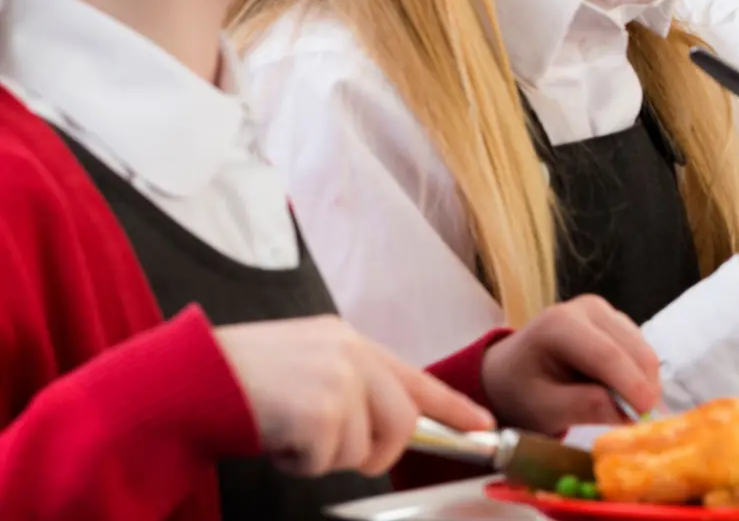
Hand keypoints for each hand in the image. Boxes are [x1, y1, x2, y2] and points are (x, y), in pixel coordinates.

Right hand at [217, 317, 492, 476]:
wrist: (187, 378)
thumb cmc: (240, 380)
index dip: (454, 407)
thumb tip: (388, 426)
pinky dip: (301, 463)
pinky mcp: (320, 410)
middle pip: (402, 422)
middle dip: (378, 452)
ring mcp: (338, 380)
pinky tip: (276, 440)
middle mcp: (350, 354)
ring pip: (364, 448)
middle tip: (336, 453)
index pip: (416, 378)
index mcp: (349, 341)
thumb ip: (350, 385)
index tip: (485, 427)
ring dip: (327, 457)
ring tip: (289, 434)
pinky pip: (329, 461)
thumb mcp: (306, 365)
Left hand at [480, 296, 662, 433]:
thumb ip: (582, 407)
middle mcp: (587, 308)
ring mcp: (604, 312)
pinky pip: (639, 350)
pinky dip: (639, 376)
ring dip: (644, 382)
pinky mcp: (615, 321)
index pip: (605, 354)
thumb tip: (627, 412)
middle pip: (631, 348)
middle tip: (644, 422)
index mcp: (560, 324)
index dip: (631, 384)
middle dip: (643, 386)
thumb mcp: (543, 408)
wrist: (509, 374)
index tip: (646, 414)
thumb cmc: (521, 391)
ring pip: (641, 348)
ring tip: (630, 412)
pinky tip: (624, 395)